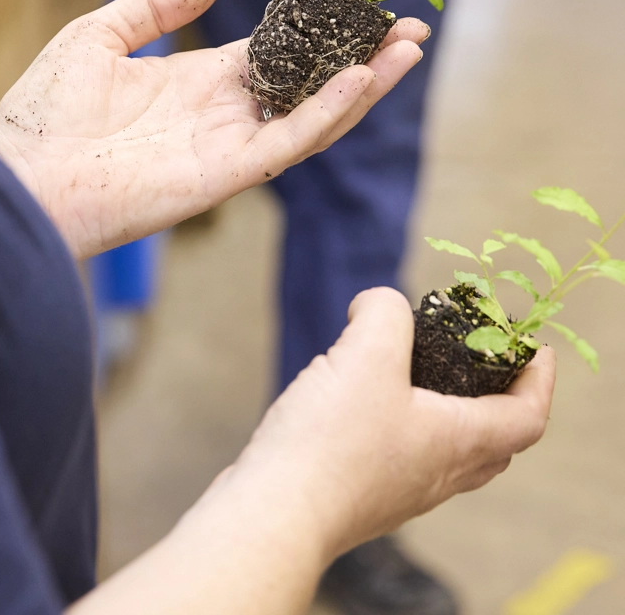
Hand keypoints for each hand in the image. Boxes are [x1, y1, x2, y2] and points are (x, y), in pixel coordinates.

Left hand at [0, 0, 427, 260]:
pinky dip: (328, 114)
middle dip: (357, 57)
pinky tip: (360, 79)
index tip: (357, 4)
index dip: (316, 29)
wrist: (20, 175)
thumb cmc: (45, 111)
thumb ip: (159, 5)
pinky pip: (287, 143)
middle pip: (306, 84)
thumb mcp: (100, 34)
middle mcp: (220, 115)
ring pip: (311, 115)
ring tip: (407, 48)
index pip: (273, 53)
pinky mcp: (223, 176)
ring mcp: (225, 146)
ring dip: (362, 85)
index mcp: (196, 82)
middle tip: (407, 27)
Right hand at [233, 288, 554, 562]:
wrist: (277, 512)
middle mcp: (438, 474)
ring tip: (409, 372)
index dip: (539, 379)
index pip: (527, 416)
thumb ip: (383, 312)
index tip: (532, 348)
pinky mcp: (362, 495)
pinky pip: (400, 457)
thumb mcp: (366, 354)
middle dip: (497, 398)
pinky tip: (358, 401)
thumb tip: (378, 304)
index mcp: (457, 441)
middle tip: (480, 361)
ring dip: (446, 413)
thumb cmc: (329, 443)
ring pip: (445, 452)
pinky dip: (400, 425)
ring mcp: (399, 491)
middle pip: (493, 442)